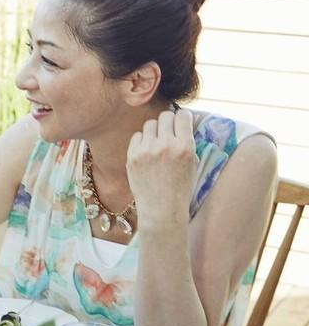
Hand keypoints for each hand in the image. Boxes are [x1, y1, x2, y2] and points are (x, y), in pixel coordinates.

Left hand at [127, 108, 196, 226]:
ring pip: (149, 124)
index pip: (182, 116)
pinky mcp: (132, 156)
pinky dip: (142, 141)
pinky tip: (147, 152)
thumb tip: (183, 121)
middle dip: (169, 122)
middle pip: (165, 116)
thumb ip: (187, 142)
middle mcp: (165, 145)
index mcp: (185, 147)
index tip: (182, 122)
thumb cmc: (181, 188)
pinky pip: (137, 136)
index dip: (183, 118)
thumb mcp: (193, 163)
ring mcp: (146, 150)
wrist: (161, 209)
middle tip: (169, 132)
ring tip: (158, 143)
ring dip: (155, 131)